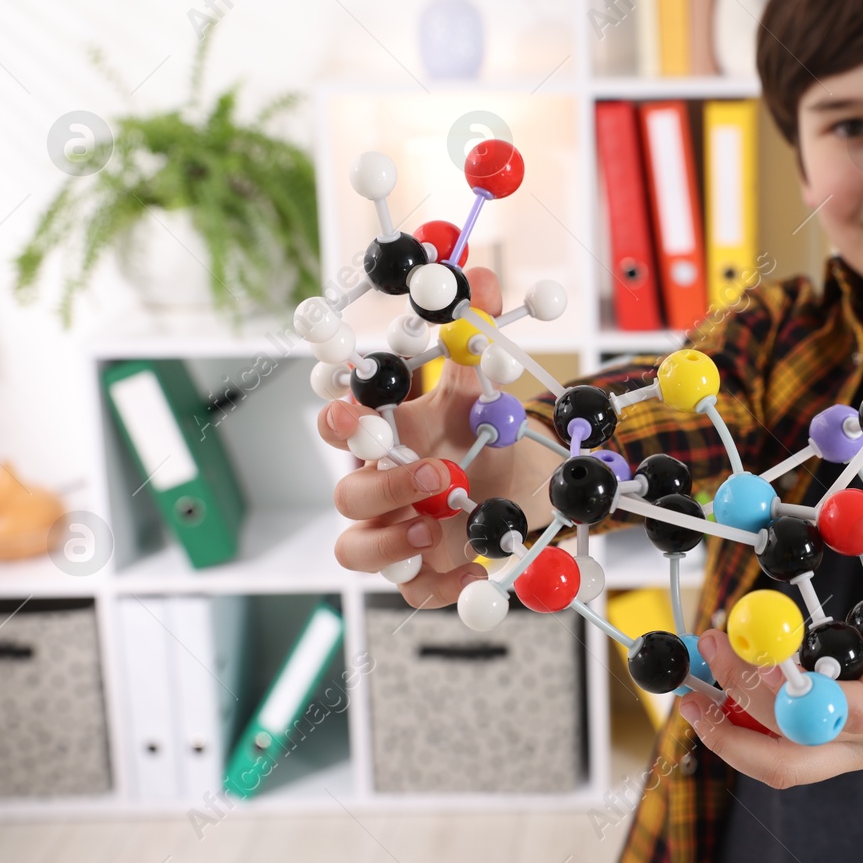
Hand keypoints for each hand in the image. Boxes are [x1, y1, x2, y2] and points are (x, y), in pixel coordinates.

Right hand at [318, 266, 553, 606]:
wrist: (524, 490)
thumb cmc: (484, 434)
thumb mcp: (485, 384)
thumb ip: (477, 332)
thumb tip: (475, 272)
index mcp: (384, 433)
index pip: (340, 419)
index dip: (339, 415)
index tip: (356, 405)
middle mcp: (376, 483)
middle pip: (345, 486)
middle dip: (379, 482)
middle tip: (431, 469)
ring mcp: (391, 533)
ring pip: (353, 546)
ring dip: (392, 537)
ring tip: (440, 522)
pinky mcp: (417, 574)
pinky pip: (410, 589)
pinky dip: (442, 584)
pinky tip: (476, 569)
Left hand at [676, 469, 862, 788]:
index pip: (860, 710)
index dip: (804, 692)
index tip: (762, 653)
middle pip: (806, 741)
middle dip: (746, 701)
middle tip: (711, 644)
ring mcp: (859, 750)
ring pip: (788, 768)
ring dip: (730, 738)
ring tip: (689, 697)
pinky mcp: (840, 755)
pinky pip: (785, 762)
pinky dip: (741, 740)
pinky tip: (710, 705)